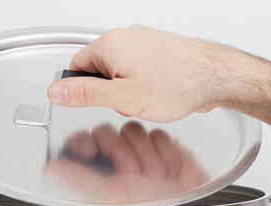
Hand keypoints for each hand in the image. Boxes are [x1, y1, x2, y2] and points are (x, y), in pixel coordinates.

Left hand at [43, 121, 206, 205]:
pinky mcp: (160, 144)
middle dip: (122, 151)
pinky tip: (168, 168)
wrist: (187, 204)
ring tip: (153, 175)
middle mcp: (115, 160)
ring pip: (132, 128)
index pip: (82, 142)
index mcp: (98, 171)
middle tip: (132, 171)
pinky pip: (157, 132)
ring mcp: (138, 150)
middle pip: (106, 130)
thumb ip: (79, 179)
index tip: (90, 149)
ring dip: (145, 153)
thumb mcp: (108, 194)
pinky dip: (164, 151)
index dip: (85, 142)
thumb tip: (50, 171)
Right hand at [48, 25, 236, 122]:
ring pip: (121, 74)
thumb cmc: (176, 84)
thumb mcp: (122, 98)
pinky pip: (140, 73)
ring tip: (149, 100)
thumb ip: (86, 94)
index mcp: (111, 45)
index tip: (93, 103)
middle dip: (111, 94)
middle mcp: (126, 37)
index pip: (77, 66)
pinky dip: (145, 88)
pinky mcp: (158, 52)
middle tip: (129, 104)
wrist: (213, 77)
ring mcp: (144, 43)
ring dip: (129, 93)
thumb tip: (56, 91)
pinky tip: (159, 96)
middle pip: (100, 71)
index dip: (83, 90)